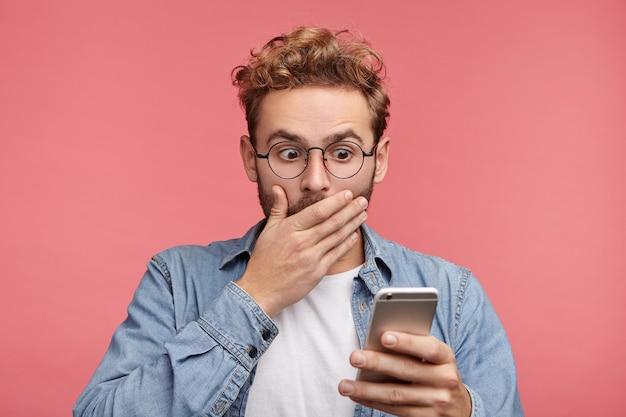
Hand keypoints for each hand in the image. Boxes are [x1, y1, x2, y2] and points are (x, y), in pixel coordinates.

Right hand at [236, 185, 367, 316]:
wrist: (261, 290)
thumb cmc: (264, 260)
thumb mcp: (268, 231)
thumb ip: (278, 208)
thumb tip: (278, 188)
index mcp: (290, 229)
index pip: (318, 211)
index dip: (336, 202)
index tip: (347, 193)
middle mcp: (302, 242)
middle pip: (332, 222)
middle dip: (350, 210)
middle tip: (363, 201)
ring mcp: (311, 257)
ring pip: (337, 237)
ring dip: (353, 224)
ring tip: (363, 214)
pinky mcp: (317, 271)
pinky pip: (336, 254)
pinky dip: (347, 243)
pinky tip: (355, 234)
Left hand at [338, 332, 471, 416]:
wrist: (459, 406)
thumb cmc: (436, 370)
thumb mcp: (433, 356)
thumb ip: (413, 347)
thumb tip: (378, 340)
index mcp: (446, 357)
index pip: (428, 348)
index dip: (406, 342)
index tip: (384, 336)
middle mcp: (445, 379)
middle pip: (406, 370)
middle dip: (377, 363)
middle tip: (354, 357)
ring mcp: (437, 401)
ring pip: (397, 394)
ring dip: (367, 390)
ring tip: (345, 385)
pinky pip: (396, 410)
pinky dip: (374, 402)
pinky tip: (358, 395)